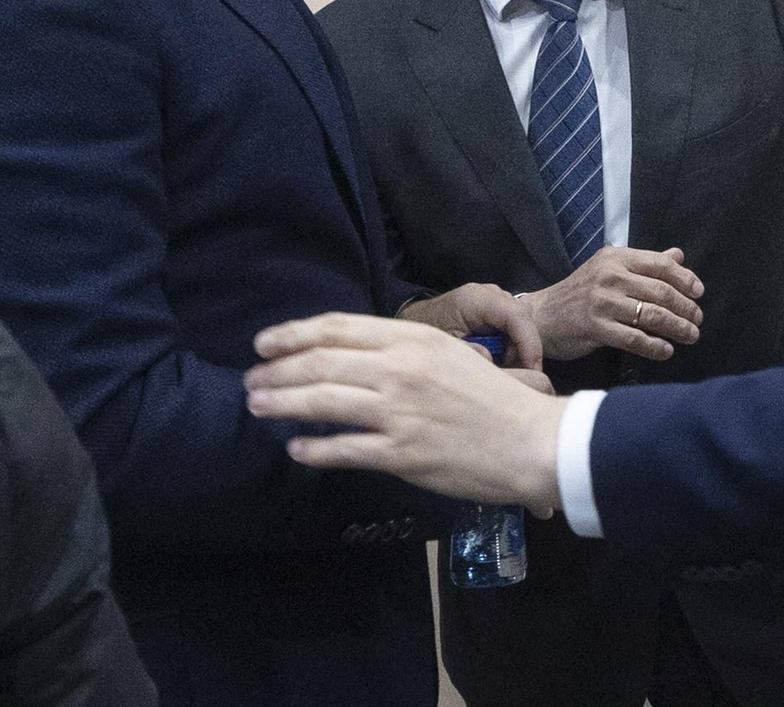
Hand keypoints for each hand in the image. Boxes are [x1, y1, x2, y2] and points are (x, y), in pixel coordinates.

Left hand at [246, 312, 564, 511]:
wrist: (530, 440)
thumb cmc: (492, 397)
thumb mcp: (448, 355)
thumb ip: (402, 350)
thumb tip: (350, 355)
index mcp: (413, 339)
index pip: (337, 328)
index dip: (293, 334)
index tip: (264, 343)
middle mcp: (400, 370)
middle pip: (321, 363)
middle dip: (277, 371)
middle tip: (253, 380)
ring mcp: (399, 413)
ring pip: (323, 402)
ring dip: (283, 403)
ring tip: (259, 406)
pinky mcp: (401, 454)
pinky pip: (343, 449)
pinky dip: (313, 449)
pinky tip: (296, 448)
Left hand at [399, 282, 544, 369]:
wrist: (418, 320)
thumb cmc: (427, 331)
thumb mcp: (441, 346)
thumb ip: (464, 352)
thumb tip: (489, 359)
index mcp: (475, 299)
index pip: (516, 316)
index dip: (529, 343)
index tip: (532, 370)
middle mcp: (490, 294)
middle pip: (524, 320)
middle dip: (524, 350)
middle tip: (512, 376)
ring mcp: (496, 299)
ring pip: (523, 325)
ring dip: (517, 349)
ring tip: (499, 367)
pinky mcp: (498, 308)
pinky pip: (515, 327)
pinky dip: (511, 346)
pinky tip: (498, 359)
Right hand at [521, 246, 703, 360]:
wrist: (541, 316)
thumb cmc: (579, 293)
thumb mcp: (608, 269)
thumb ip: (644, 263)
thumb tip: (678, 255)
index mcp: (615, 258)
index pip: (660, 264)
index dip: (685, 279)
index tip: (698, 292)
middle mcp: (609, 276)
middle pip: (660, 291)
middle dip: (685, 308)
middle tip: (698, 320)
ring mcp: (601, 302)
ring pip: (651, 315)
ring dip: (677, 328)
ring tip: (690, 336)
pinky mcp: (595, 327)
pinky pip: (634, 339)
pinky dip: (655, 346)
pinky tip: (666, 351)